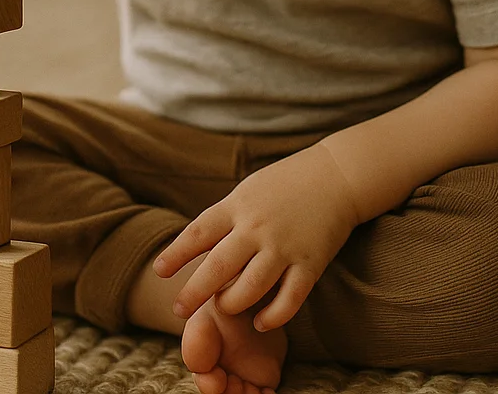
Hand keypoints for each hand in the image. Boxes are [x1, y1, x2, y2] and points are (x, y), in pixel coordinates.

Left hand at [156, 143, 361, 331]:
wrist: (338, 175)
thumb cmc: (286, 184)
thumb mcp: (248, 190)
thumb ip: (225, 218)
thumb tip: (196, 247)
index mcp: (238, 206)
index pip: (198, 233)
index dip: (176, 254)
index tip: (160, 272)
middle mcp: (257, 228)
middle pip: (218, 267)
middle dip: (194, 292)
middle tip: (179, 310)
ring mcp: (284, 247)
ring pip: (250, 288)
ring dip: (232, 304)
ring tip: (225, 309)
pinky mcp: (311, 264)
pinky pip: (289, 300)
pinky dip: (272, 316)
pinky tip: (260, 322)